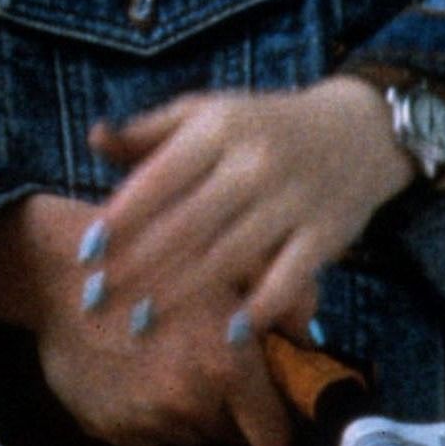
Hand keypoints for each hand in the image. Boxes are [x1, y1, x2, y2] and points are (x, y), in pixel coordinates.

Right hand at [0, 193, 295, 445]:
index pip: (274, 436)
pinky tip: (127, 364)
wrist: (56, 267)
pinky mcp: (106, 429)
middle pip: (230, 437)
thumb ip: (284, 298)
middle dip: (227, 408)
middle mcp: (188, 403)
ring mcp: (143, 421)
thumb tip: (310, 339)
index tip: (258, 391)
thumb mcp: (229, 259)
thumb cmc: (150, 252)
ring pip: (187, 433)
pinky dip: (143, 406)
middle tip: (205, 362)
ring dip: (184, 405)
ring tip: (160, 355)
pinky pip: (145, 432)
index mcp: (226, 365)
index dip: (270, 413)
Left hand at [86, 77, 412, 342]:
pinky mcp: (327, 234)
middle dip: (138, 267)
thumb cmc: (262, 124)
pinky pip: (289, 278)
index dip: (121, 218)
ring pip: (228, 256)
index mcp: (218, 127)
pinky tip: (227, 333)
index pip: (158, 178)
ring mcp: (293, 199)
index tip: (86, 253)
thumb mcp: (207, 113)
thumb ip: (150, 131)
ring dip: (181, 294)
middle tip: (100, 301)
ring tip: (142, 322)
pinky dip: (259, 308)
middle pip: (187, 225)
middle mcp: (254, 161)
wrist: (358, 129)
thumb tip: (94, 138)